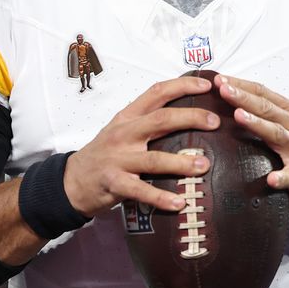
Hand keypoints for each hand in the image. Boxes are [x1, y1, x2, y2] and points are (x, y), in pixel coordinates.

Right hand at [63, 76, 220, 216]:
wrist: (72, 180)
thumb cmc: (106, 152)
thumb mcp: (123, 128)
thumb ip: (149, 120)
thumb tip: (192, 114)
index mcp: (128, 116)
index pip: (157, 92)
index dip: (183, 86)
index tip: (208, 85)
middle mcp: (124, 133)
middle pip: (161, 120)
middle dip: (191, 118)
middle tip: (216, 122)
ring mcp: (118, 158)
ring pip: (154, 158)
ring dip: (181, 162)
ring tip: (204, 166)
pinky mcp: (114, 183)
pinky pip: (141, 191)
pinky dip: (161, 197)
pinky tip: (179, 202)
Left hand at [215, 74, 288, 208]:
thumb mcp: (278, 123)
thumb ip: (257, 111)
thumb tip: (223, 95)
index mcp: (286, 112)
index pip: (262, 93)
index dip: (242, 85)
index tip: (220, 80)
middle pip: (268, 109)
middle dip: (245, 98)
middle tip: (224, 90)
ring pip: (278, 134)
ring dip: (258, 125)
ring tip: (240, 117)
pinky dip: (283, 177)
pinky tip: (272, 179)